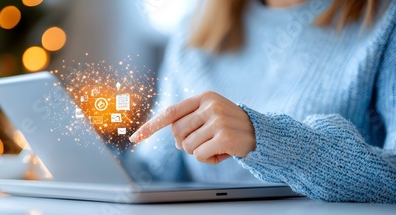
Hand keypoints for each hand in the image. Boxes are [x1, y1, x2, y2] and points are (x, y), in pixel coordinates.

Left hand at [129, 91, 255, 163]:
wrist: (261, 133)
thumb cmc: (231, 126)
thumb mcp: (211, 114)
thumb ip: (190, 119)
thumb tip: (172, 135)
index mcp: (203, 97)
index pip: (170, 112)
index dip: (151, 126)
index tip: (135, 138)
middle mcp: (210, 105)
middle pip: (177, 133)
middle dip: (185, 143)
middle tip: (204, 142)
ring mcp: (217, 120)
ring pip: (188, 146)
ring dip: (199, 152)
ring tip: (216, 146)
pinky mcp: (223, 135)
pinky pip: (200, 155)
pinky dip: (208, 159)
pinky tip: (222, 153)